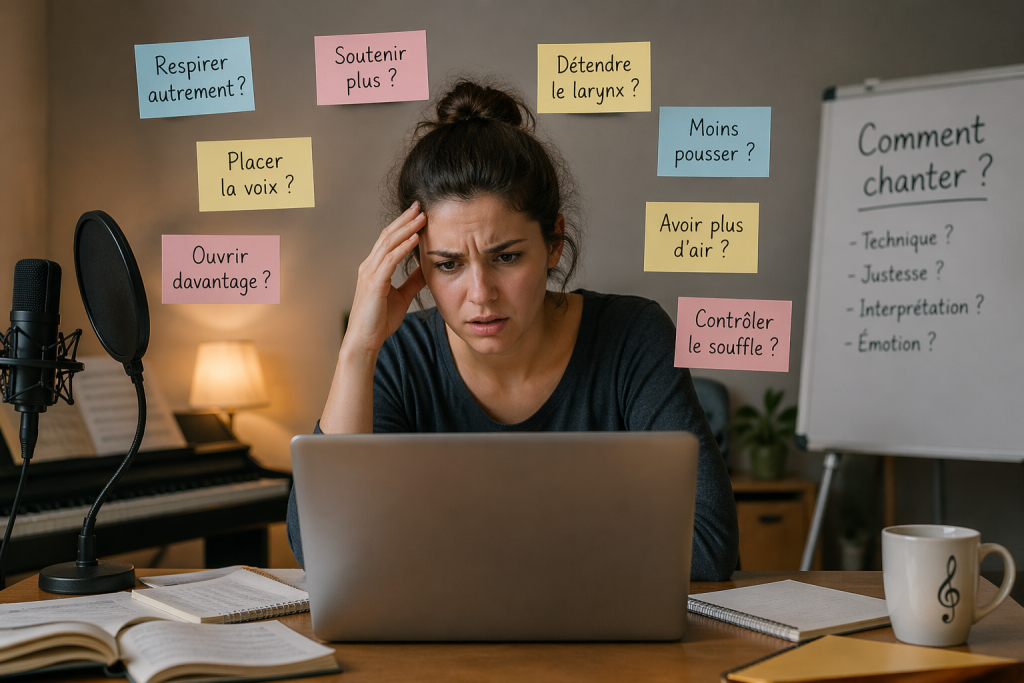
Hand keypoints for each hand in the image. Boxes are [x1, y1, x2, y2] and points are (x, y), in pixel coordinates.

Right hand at [344, 202, 426, 354]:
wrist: (365, 341)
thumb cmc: (380, 322)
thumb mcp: (402, 296)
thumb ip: (412, 281)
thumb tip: (427, 268)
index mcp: (375, 268)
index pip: (389, 240)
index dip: (403, 225)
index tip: (419, 213)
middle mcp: (369, 266)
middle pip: (388, 235)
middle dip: (405, 219)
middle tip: (420, 205)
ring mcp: (370, 274)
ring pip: (388, 244)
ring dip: (407, 228)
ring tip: (422, 217)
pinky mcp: (374, 284)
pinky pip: (390, 260)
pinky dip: (403, 247)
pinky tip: (415, 238)